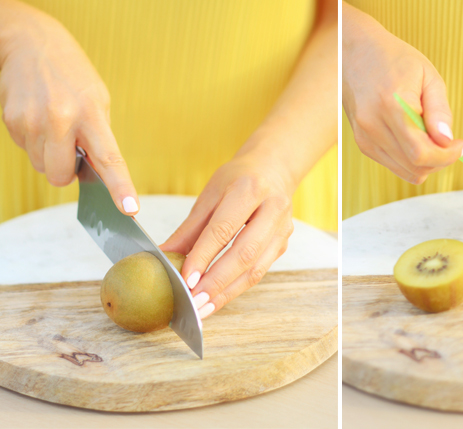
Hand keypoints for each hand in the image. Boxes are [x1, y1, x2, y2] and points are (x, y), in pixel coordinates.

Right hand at [0, 0, 138, 214]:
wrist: (32, 43)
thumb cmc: (72, 76)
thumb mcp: (98, 100)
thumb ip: (99, 138)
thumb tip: (97, 177)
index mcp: (91, 114)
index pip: (109, 158)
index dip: (120, 187)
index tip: (129, 208)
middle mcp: (61, 119)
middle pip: (61, 176)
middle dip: (66, 171)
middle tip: (71, 148)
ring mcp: (32, 121)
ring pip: (42, 167)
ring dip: (49, 155)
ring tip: (54, 124)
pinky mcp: (12, 121)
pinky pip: (25, 151)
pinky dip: (34, 142)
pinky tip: (38, 118)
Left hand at [159, 152, 294, 318]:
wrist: (273, 169)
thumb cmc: (238, 179)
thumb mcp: (210, 195)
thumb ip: (189, 229)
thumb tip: (163, 257)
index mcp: (249, 189)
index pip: (224, 229)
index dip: (204, 256)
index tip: (185, 280)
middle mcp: (272, 209)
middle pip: (244, 253)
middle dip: (217, 282)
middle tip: (194, 302)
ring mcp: (282, 229)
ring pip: (256, 269)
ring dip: (228, 292)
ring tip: (204, 308)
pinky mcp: (283, 244)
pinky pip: (260, 271)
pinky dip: (237, 288)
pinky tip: (218, 298)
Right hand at [342, 2, 462, 183]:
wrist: (355, 52)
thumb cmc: (393, 58)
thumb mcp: (427, 75)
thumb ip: (439, 110)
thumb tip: (447, 140)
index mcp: (391, 105)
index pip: (421, 152)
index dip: (446, 156)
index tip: (459, 144)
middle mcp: (373, 126)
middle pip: (415, 167)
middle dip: (440, 160)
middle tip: (450, 142)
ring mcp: (365, 137)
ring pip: (405, 171)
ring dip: (426, 162)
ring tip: (432, 138)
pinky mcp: (362, 143)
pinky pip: (394, 165)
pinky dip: (410, 160)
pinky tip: (415, 138)